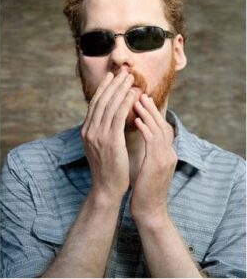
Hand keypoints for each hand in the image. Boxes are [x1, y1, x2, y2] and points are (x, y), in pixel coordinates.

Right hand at [81, 70, 139, 200]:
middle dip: (113, 84)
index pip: (95, 105)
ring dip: (121, 89)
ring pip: (109, 105)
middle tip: (123, 71)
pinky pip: (118, 116)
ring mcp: (98, 135)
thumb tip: (109, 121)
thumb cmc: (109, 170)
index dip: (104, 89)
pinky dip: (126, 102)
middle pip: (101, 101)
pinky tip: (134, 94)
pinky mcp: (110, 140)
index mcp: (87, 131)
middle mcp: (89, 130)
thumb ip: (103, 133)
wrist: (106, 188)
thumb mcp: (101, 148)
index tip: (112, 77)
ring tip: (130, 78)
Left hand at [130, 94, 176, 223]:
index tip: (137, 97)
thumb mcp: (145, 165)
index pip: (159, 126)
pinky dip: (147, 129)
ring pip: (158, 129)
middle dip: (149, 106)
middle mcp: (168, 152)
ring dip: (148, 113)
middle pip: (161, 123)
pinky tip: (137, 120)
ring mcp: (165, 158)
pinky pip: (154, 143)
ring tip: (136, 99)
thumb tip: (133, 137)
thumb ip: (144, 150)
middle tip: (138, 90)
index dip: (150, 111)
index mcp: (164, 152)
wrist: (150, 210)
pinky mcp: (158, 165)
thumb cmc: (144, 188)